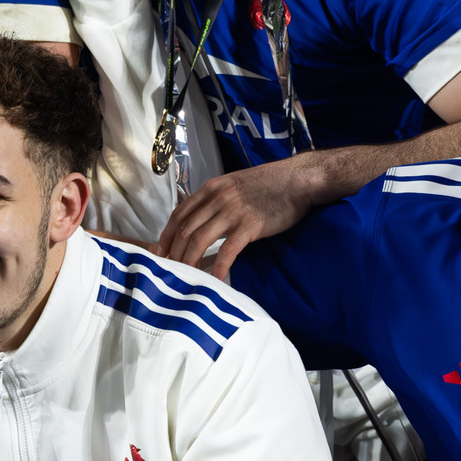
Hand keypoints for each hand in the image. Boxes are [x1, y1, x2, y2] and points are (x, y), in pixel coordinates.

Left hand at [157, 156, 322, 277]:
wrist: (298, 179)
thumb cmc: (270, 183)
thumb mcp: (235, 183)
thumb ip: (217, 198)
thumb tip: (202, 219)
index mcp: (212, 188)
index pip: (180, 214)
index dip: (167, 236)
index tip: (162, 252)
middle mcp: (218, 198)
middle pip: (186, 230)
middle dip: (174, 253)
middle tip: (170, 271)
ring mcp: (233, 212)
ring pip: (200, 240)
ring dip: (189, 262)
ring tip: (185, 278)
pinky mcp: (250, 225)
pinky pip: (228, 250)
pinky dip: (219, 267)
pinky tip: (215, 280)